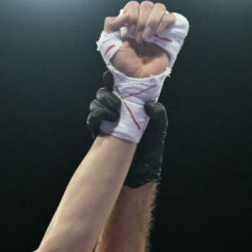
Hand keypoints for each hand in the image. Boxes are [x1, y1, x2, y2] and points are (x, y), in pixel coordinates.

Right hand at [85, 71, 166, 186]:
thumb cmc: (151, 152)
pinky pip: (92, 119)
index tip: (114, 76)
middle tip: (117, 103)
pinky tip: (106, 119)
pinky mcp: (100, 133)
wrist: (139, 174)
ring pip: (97, 104)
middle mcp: (118, 112)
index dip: (116, 80)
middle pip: (105, 93)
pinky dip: (96, 116)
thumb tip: (149, 104)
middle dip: (108, 93)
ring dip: (103, 104)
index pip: (121, 88)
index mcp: (132, 108)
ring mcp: (107, 122)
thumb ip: (159, 115)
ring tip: (114, 113)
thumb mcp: (159, 132)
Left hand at [103, 1, 175, 77]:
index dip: (132, 15)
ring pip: (159, 8)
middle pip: (146, 5)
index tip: (129, 32)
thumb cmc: (123, 64)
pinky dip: (165, 21)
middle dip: (141, 21)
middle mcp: (144, 24)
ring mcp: (157, 29)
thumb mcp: (108, 43)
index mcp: (131, 24)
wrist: (137, 78)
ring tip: (147, 38)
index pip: (133, 5)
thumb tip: (125, 16)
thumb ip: (110, 25)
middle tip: (138, 39)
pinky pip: (171, 17)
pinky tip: (159, 32)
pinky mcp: (169, 35)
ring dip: (152, 21)